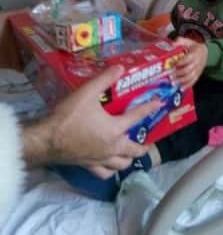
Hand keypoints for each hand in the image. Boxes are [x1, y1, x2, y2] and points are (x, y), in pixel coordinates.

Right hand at [23, 65, 160, 178]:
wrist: (46, 140)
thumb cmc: (68, 115)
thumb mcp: (87, 92)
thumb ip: (105, 79)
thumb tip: (121, 67)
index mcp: (114, 129)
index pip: (137, 117)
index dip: (149, 108)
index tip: (159, 104)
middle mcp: (111, 147)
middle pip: (133, 150)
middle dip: (143, 146)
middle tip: (147, 141)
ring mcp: (100, 159)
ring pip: (121, 165)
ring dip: (129, 159)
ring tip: (131, 153)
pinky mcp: (88, 166)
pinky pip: (105, 174)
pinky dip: (111, 171)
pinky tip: (110, 165)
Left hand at [173, 37, 207, 88]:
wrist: (206, 52)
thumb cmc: (194, 47)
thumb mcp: (188, 41)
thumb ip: (180, 41)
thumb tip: (172, 44)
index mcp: (195, 54)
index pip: (188, 59)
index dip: (181, 62)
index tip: (173, 64)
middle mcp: (197, 63)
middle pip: (188, 70)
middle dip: (178, 73)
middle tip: (170, 76)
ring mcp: (198, 70)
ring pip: (190, 77)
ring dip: (181, 81)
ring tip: (173, 83)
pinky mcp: (198, 75)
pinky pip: (193, 81)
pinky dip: (187, 86)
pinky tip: (181, 88)